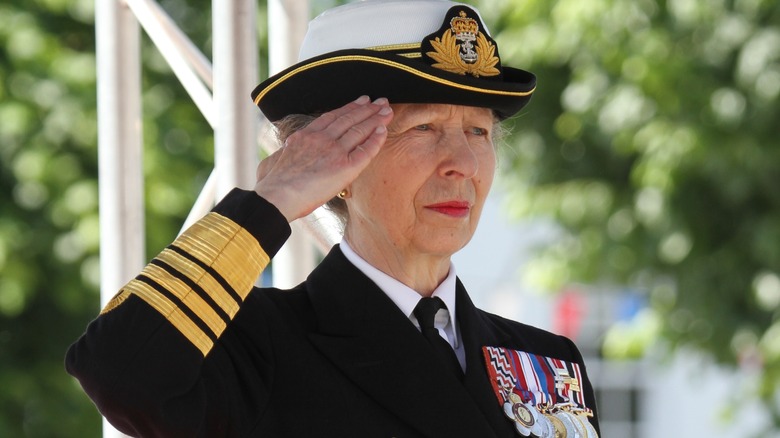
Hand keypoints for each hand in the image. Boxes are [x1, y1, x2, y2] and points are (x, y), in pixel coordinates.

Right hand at [255, 96, 392, 221]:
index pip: (331, 117)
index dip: (348, 108)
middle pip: (348, 118)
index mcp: (305, 136)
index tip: (361, 101)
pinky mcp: (345, 166)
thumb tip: (284, 157)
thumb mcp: (275, 161)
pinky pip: (366, 150)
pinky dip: (376, 139)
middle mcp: (321, 139)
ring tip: (387, 110)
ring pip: (359, 130)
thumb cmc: (272, 185)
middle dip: (366, 108)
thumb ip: (287, 154)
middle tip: (381, 101)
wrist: (276, 196)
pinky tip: (384, 130)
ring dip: (375, 119)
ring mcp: (334, 151)